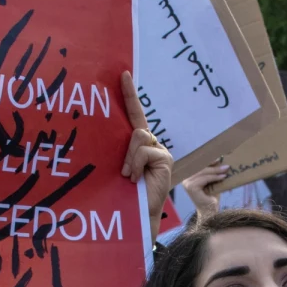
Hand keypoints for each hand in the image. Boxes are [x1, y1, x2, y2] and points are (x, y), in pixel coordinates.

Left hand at [120, 71, 173, 231]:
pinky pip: (144, 150)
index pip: (135, 113)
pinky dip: (135, 164)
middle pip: (136, 129)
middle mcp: (151, 143)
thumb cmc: (126, 191)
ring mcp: (160, 150)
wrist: (139, 212)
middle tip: (125, 173)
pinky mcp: (165, 158)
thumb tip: (124, 138)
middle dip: (126, 152)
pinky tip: (136, 178)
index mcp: (139, 143)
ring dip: (129, 159)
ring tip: (130, 177)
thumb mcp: (120, 165)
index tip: (122, 74)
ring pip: (139, 138)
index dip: (130, 94)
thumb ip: (122, 149)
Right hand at [182, 161, 228, 218]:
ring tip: (226, 170)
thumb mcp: (213, 181)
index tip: (219, 158)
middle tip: (226, 165)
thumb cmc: (211, 197)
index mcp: (189, 176)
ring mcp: (187, 183)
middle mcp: (185, 179)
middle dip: (214, 166)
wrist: (210, 212)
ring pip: (203, 172)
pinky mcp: (191, 187)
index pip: (198, 165)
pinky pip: (204, 178)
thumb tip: (221, 159)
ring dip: (216, 171)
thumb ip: (213, 171)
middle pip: (200, 167)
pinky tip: (222, 177)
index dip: (208, 160)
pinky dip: (214, 177)